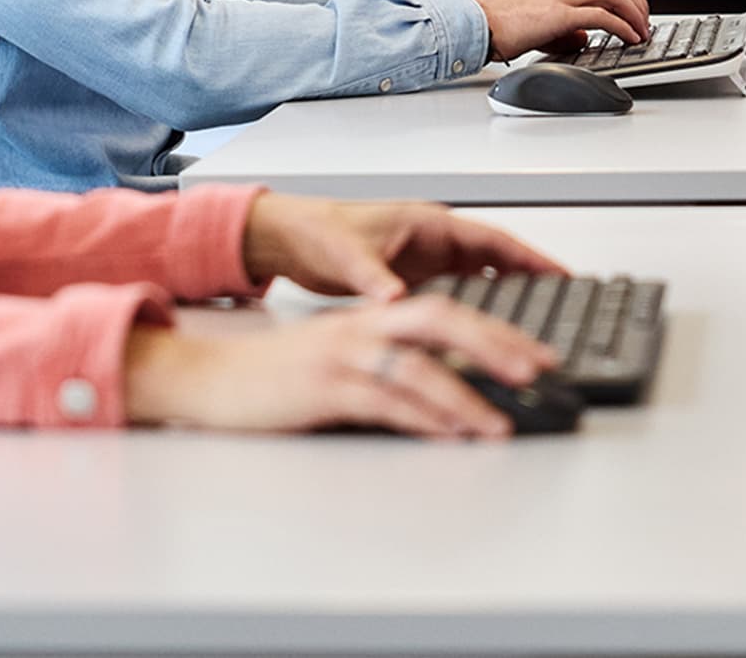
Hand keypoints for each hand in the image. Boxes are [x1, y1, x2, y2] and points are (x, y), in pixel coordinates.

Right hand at [123, 296, 558, 439]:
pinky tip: (447, 436)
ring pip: (418, 365)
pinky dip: (422, 419)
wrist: (207, 379)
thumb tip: (452, 396)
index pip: (443, 309)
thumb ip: (388, 370)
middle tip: (539, 371)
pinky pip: (383, 401)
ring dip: (466, 396)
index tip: (536, 353)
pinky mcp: (322, 388)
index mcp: (368, 318)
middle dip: (495, 344)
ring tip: (502, 424)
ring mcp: (340, 355)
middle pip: (440, 319)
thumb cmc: (273, 378)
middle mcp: (359, 328)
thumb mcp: (337, 361)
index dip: (494, 327)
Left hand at [242, 194, 567, 301]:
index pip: (494, 239)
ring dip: (506, 301)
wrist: (289, 239)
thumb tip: (395, 299)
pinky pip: (457, 298)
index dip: (531, 258)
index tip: (562, 276)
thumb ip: (373, 277)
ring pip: (480, 282)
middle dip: (530, 284)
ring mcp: (425, 262)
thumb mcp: (346, 254)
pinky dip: (477, 313)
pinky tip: (488, 338)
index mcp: (427, 225)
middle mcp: (432, 242)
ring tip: (534, 330)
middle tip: (562, 310)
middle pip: (497, 262)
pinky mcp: (413, 282)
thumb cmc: (317, 231)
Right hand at [471, 0, 649, 59]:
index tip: (636, 11)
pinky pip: (603, 15)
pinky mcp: (558, 11)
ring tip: (641, 32)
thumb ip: (563, 20)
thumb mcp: (535, 9)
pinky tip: (628, 38)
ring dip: (636, 14)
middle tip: (644, 23)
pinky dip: (622, 27)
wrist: (469, 19)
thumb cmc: (494, 17)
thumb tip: (584, 36)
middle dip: (639, 2)